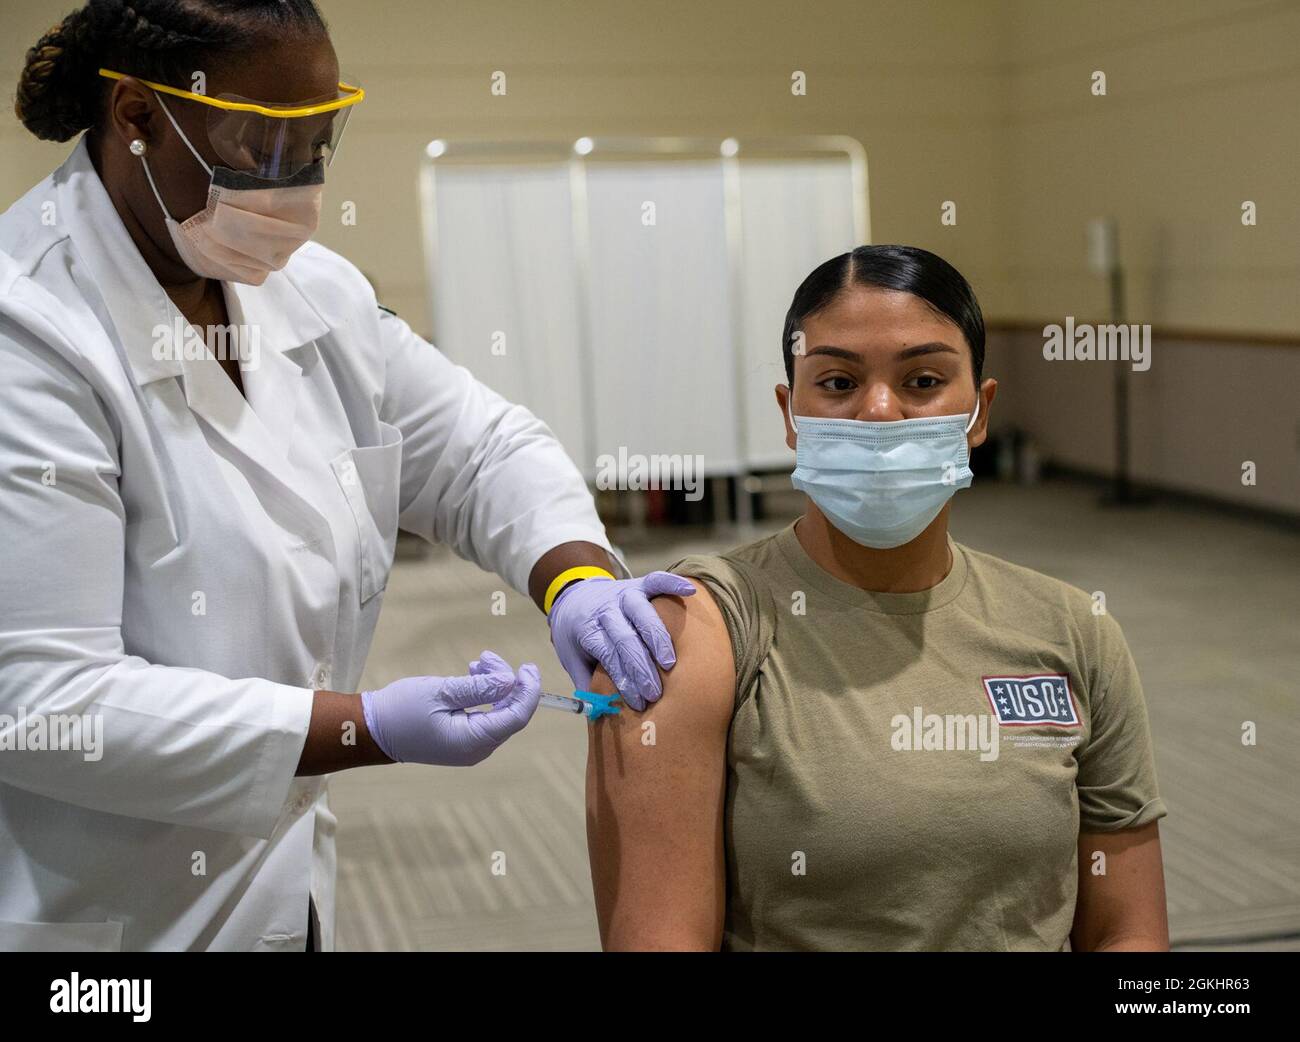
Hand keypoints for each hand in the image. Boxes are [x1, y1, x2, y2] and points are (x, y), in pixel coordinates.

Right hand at [360, 655, 540, 765]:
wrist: (372, 729)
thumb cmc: (402, 710)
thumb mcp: (442, 692)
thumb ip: (480, 688)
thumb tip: (510, 682)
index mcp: (474, 741)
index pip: (517, 716)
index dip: (529, 690)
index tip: (528, 667)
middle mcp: (477, 748)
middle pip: (509, 712)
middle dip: (506, 682)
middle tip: (487, 657)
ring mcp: (470, 746)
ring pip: (498, 712)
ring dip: (493, 685)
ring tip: (477, 663)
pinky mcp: (462, 739)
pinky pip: (484, 716)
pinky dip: (483, 695)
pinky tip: (472, 675)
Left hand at [546, 571, 695, 710]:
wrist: (573, 594)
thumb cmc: (577, 633)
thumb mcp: (571, 658)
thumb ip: (586, 682)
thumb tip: (603, 711)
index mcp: (588, 629)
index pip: (608, 655)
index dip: (624, 680)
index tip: (637, 702)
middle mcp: (606, 609)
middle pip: (626, 638)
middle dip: (641, 668)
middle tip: (655, 693)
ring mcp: (623, 594)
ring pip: (643, 613)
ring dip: (657, 638)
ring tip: (669, 663)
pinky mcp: (638, 584)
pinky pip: (656, 580)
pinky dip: (673, 583)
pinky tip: (691, 591)